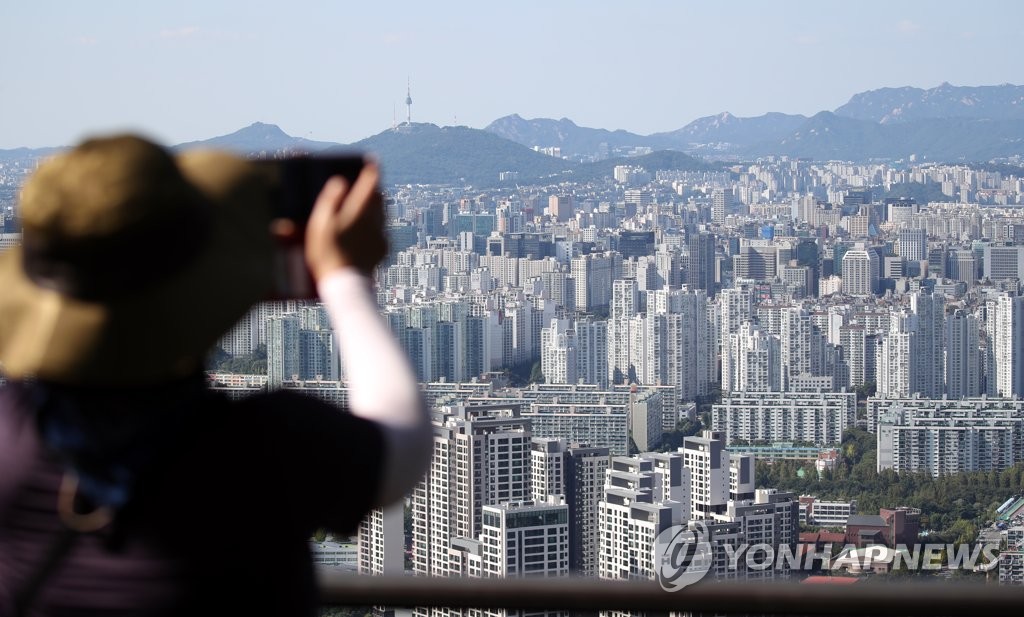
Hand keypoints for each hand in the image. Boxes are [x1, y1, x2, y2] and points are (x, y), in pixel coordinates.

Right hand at [304, 163, 387, 279]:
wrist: (346, 284)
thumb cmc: (328, 253)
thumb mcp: (321, 224)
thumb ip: (331, 200)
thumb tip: (340, 182)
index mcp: (360, 210)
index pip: (371, 183)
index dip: (371, 170)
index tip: (372, 160)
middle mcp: (375, 220)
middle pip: (380, 198)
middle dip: (374, 189)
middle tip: (367, 184)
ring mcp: (380, 235)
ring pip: (382, 214)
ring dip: (375, 207)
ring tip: (365, 205)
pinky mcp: (382, 250)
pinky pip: (381, 231)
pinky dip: (375, 226)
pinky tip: (365, 231)